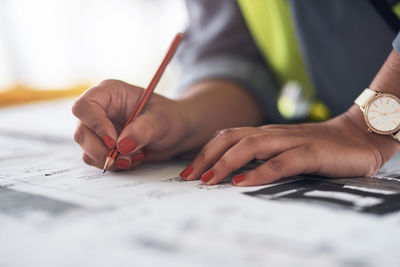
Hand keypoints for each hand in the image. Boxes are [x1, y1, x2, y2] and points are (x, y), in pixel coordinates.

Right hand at [72, 79, 190, 169]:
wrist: (176, 132)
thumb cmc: (170, 118)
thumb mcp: (162, 120)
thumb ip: (143, 130)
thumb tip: (121, 145)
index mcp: (109, 93)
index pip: (84, 106)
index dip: (95, 125)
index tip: (114, 140)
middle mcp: (100, 110)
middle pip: (81, 132)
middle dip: (102, 150)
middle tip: (126, 157)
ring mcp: (99, 129)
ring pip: (87, 149)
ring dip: (110, 159)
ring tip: (136, 156)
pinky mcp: (103, 146)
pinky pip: (96, 160)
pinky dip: (114, 165)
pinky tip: (132, 159)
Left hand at [180, 108, 399, 185]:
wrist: (359, 137)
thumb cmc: (318, 149)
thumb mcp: (284, 151)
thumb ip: (261, 158)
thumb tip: (231, 175)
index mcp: (264, 133)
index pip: (227, 137)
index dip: (204, 153)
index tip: (188, 173)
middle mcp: (273, 133)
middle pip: (231, 138)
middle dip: (206, 157)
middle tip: (189, 178)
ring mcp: (291, 141)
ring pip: (251, 146)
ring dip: (226, 163)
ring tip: (209, 181)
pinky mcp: (311, 152)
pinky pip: (281, 161)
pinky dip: (261, 171)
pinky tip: (245, 182)